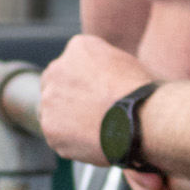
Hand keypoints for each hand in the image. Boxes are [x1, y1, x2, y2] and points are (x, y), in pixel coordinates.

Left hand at [38, 32, 159, 164]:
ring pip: (53, 112)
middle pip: (55, 85)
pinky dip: (70, 141)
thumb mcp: (124, 61)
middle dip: (68, 98)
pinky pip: (57, 136)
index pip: (71, 64)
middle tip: (90, 113)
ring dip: (68, 120)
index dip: (82, 82)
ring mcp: (49, 99)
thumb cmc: (140, 92)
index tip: (93, 94)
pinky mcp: (49, 127)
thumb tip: (98, 75)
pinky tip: (91, 140)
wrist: (140, 119)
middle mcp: (57, 69)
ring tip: (95, 129)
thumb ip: (101, 63)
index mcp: (78, 48)